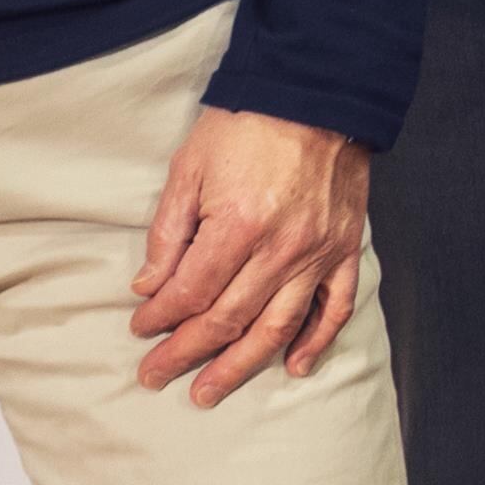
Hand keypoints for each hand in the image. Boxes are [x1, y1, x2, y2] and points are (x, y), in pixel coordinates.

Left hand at [126, 108, 371, 404]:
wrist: (317, 93)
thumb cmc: (248, 125)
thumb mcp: (189, 168)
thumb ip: (168, 232)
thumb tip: (150, 287)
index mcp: (238, 224)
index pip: (191, 292)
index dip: (160, 318)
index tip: (140, 329)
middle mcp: (280, 247)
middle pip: (228, 319)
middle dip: (186, 353)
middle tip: (156, 376)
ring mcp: (317, 252)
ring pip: (277, 326)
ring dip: (240, 365)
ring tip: (208, 391)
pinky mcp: (344, 247)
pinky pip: (335, 306)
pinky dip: (316, 341)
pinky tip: (295, 366)